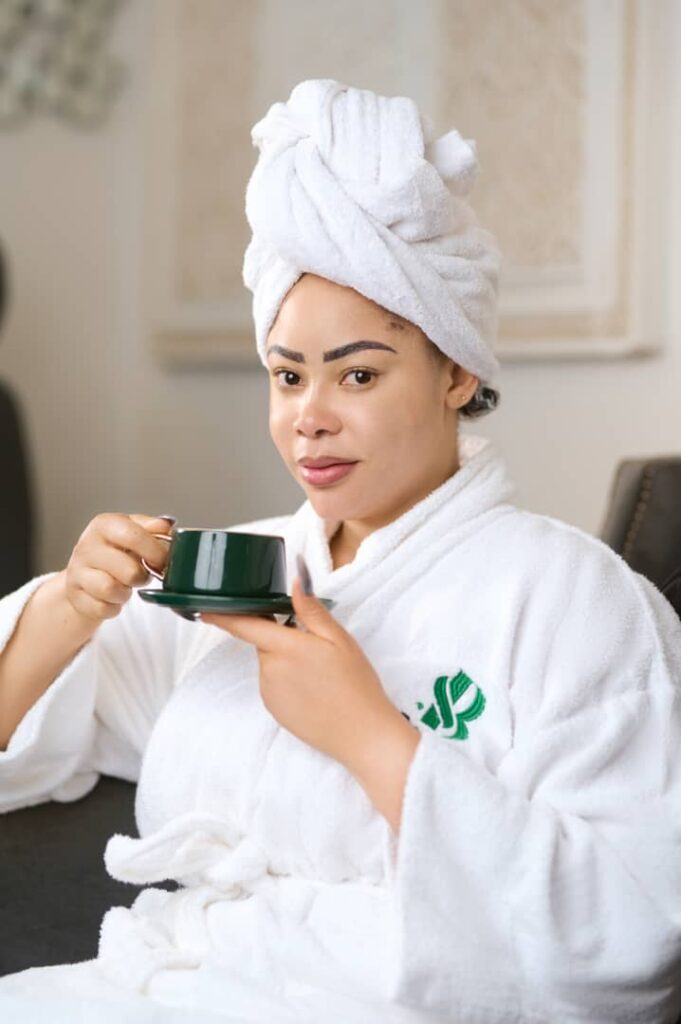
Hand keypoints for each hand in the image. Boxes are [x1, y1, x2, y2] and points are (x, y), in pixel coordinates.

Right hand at [64, 513, 173, 624]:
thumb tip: (166, 527)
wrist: (87, 574)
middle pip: (128, 570)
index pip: (132, 535)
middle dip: (142, 577)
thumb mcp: (134, 532)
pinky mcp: (74, 596)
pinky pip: (102, 609)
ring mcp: (77, 572)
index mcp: (104, 525)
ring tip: (125, 586)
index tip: (164, 560)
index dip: (155, 551)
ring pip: (111, 590)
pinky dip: (113, 608)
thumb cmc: (117, 552)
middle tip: (142, 575)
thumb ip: (154, 529)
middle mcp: (87, 546)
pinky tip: (112, 598)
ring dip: (125, 593)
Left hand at [200, 576, 405, 769]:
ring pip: (271, 663)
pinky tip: (314, 690)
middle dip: (282, 637)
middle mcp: (270, 670)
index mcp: (285, 648)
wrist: (362, 735)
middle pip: (264, 642)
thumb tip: (296, 579)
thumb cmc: (355, 685)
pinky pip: (275, 684)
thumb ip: (312, 610)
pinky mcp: (274, 710)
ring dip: (287, 660)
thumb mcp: (340, 640)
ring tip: (320, 673)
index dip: (221, 614)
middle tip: (317, 647)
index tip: (203, 606)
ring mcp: (269, 693)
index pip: (243, 625)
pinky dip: (289, 680)